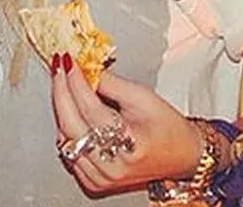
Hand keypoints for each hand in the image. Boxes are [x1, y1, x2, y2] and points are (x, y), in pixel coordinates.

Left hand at [50, 59, 203, 194]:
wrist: (183, 156)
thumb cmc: (168, 127)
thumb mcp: (142, 97)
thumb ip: (109, 83)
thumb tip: (82, 67)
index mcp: (130, 146)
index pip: (89, 107)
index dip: (75, 80)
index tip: (68, 60)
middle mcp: (113, 167)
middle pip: (71, 124)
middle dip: (61, 90)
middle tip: (59, 67)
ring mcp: (103, 178)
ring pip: (65, 138)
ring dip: (62, 109)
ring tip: (64, 85)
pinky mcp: (95, 182)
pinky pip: (69, 152)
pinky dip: (67, 130)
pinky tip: (72, 111)